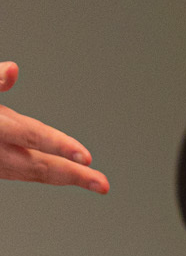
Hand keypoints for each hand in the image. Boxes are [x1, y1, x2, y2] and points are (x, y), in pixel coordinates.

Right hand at [0, 62, 108, 192]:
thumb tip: (13, 70)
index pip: (33, 136)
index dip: (60, 145)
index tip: (86, 157)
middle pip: (38, 166)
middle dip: (72, 175)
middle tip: (102, 185)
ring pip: (33, 173)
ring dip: (64, 178)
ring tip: (94, 182)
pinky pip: (23, 171)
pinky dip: (46, 175)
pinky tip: (67, 175)